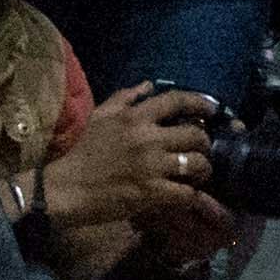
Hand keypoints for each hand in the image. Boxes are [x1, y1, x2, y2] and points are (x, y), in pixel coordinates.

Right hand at [38, 82, 228, 237]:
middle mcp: (148, 138)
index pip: (177, 101)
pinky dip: (192, 195)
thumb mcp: (100, 116)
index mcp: (135, 117)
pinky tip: (186, 194)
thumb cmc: (82, 151)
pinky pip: (187, 192)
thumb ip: (125, 98)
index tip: (213, 109)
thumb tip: (149, 85)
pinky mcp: (152, 192)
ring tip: (198, 174)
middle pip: (196, 135)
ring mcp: (152, 166)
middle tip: (202, 150)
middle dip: (204, 143)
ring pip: (198, 164)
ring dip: (203, 170)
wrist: (65, 188)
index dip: (201, 102)